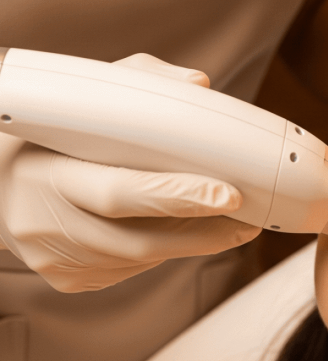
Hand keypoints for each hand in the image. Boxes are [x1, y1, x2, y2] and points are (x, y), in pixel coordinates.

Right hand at [0, 54, 260, 291]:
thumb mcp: (88, 94)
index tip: (228, 194)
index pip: (119, 192)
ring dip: (191, 245)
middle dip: (202, 231)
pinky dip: (164, 252)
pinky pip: (129, 270)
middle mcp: (46, 224)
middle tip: (248, 221)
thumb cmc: (50, 130)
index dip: (177, 196)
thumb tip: (200, 85)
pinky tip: (188, 234)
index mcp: (48, 172)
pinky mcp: (67, 278)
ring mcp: (55, 259)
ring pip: (139, 261)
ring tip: (232, 226)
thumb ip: (144, 83)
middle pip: (136, 240)